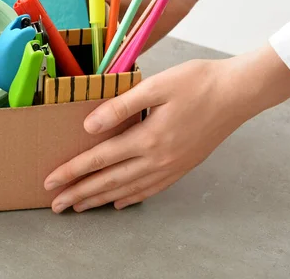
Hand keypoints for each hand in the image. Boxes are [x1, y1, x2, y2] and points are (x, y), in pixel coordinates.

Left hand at [44, 44, 289, 212]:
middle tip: (56, 205)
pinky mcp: (182, 166)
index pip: (99, 159)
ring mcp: (171, 166)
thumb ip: (120, 107)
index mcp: (148, 138)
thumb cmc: (198, 82)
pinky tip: (119, 202)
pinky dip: (131, 197)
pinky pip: (151, 189)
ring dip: (100, 199)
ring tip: (80, 207)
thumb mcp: (156, 86)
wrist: (239, 93)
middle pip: (109, 181)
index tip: (50, 182)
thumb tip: (88, 126)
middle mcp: (158, 158)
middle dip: (80, 193)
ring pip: (128, 189)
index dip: (72, 171)